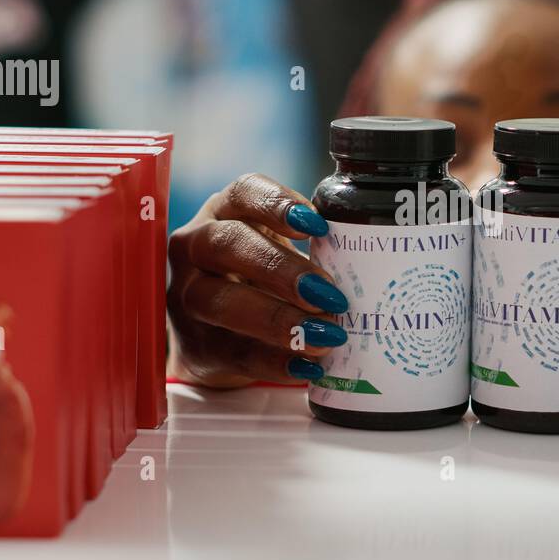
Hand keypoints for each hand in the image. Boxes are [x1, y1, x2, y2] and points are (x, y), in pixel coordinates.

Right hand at [166, 174, 347, 387]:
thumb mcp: (275, 249)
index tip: (317, 225)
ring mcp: (188, 297)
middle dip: (282, 269)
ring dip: (279, 319)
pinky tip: (308, 366)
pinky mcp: (197, 345)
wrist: (212, 334)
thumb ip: (311, 250)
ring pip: (222, 301)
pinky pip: (234, 353)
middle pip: (229, 245)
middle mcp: (196, 247)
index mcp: (222, 212)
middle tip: (329, 294)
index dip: (277, 204)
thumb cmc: (256, 277)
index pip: (243, 193)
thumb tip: (370, 267)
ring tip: (326, 334)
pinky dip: (274, 362)